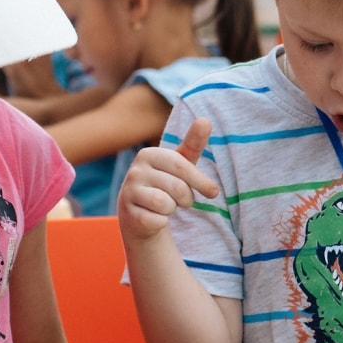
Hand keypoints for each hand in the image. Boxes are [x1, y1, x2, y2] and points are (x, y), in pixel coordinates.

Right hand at [117, 118, 218, 241]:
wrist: (139, 212)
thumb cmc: (165, 183)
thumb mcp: (180, 163)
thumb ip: (193, 143)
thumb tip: (205, 120)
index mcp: (148, 154)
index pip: (182, 166)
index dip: (200, 181)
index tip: (213, 192)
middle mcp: (135, 170)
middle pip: (177, 188)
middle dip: (187, 198)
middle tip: (183, 200)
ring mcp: (129, 192)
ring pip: (166, 204)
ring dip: (172, 209)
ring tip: (166, 205)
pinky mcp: (128, 214)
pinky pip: (158, 220)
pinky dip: (162, 221)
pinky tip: (153, 216)